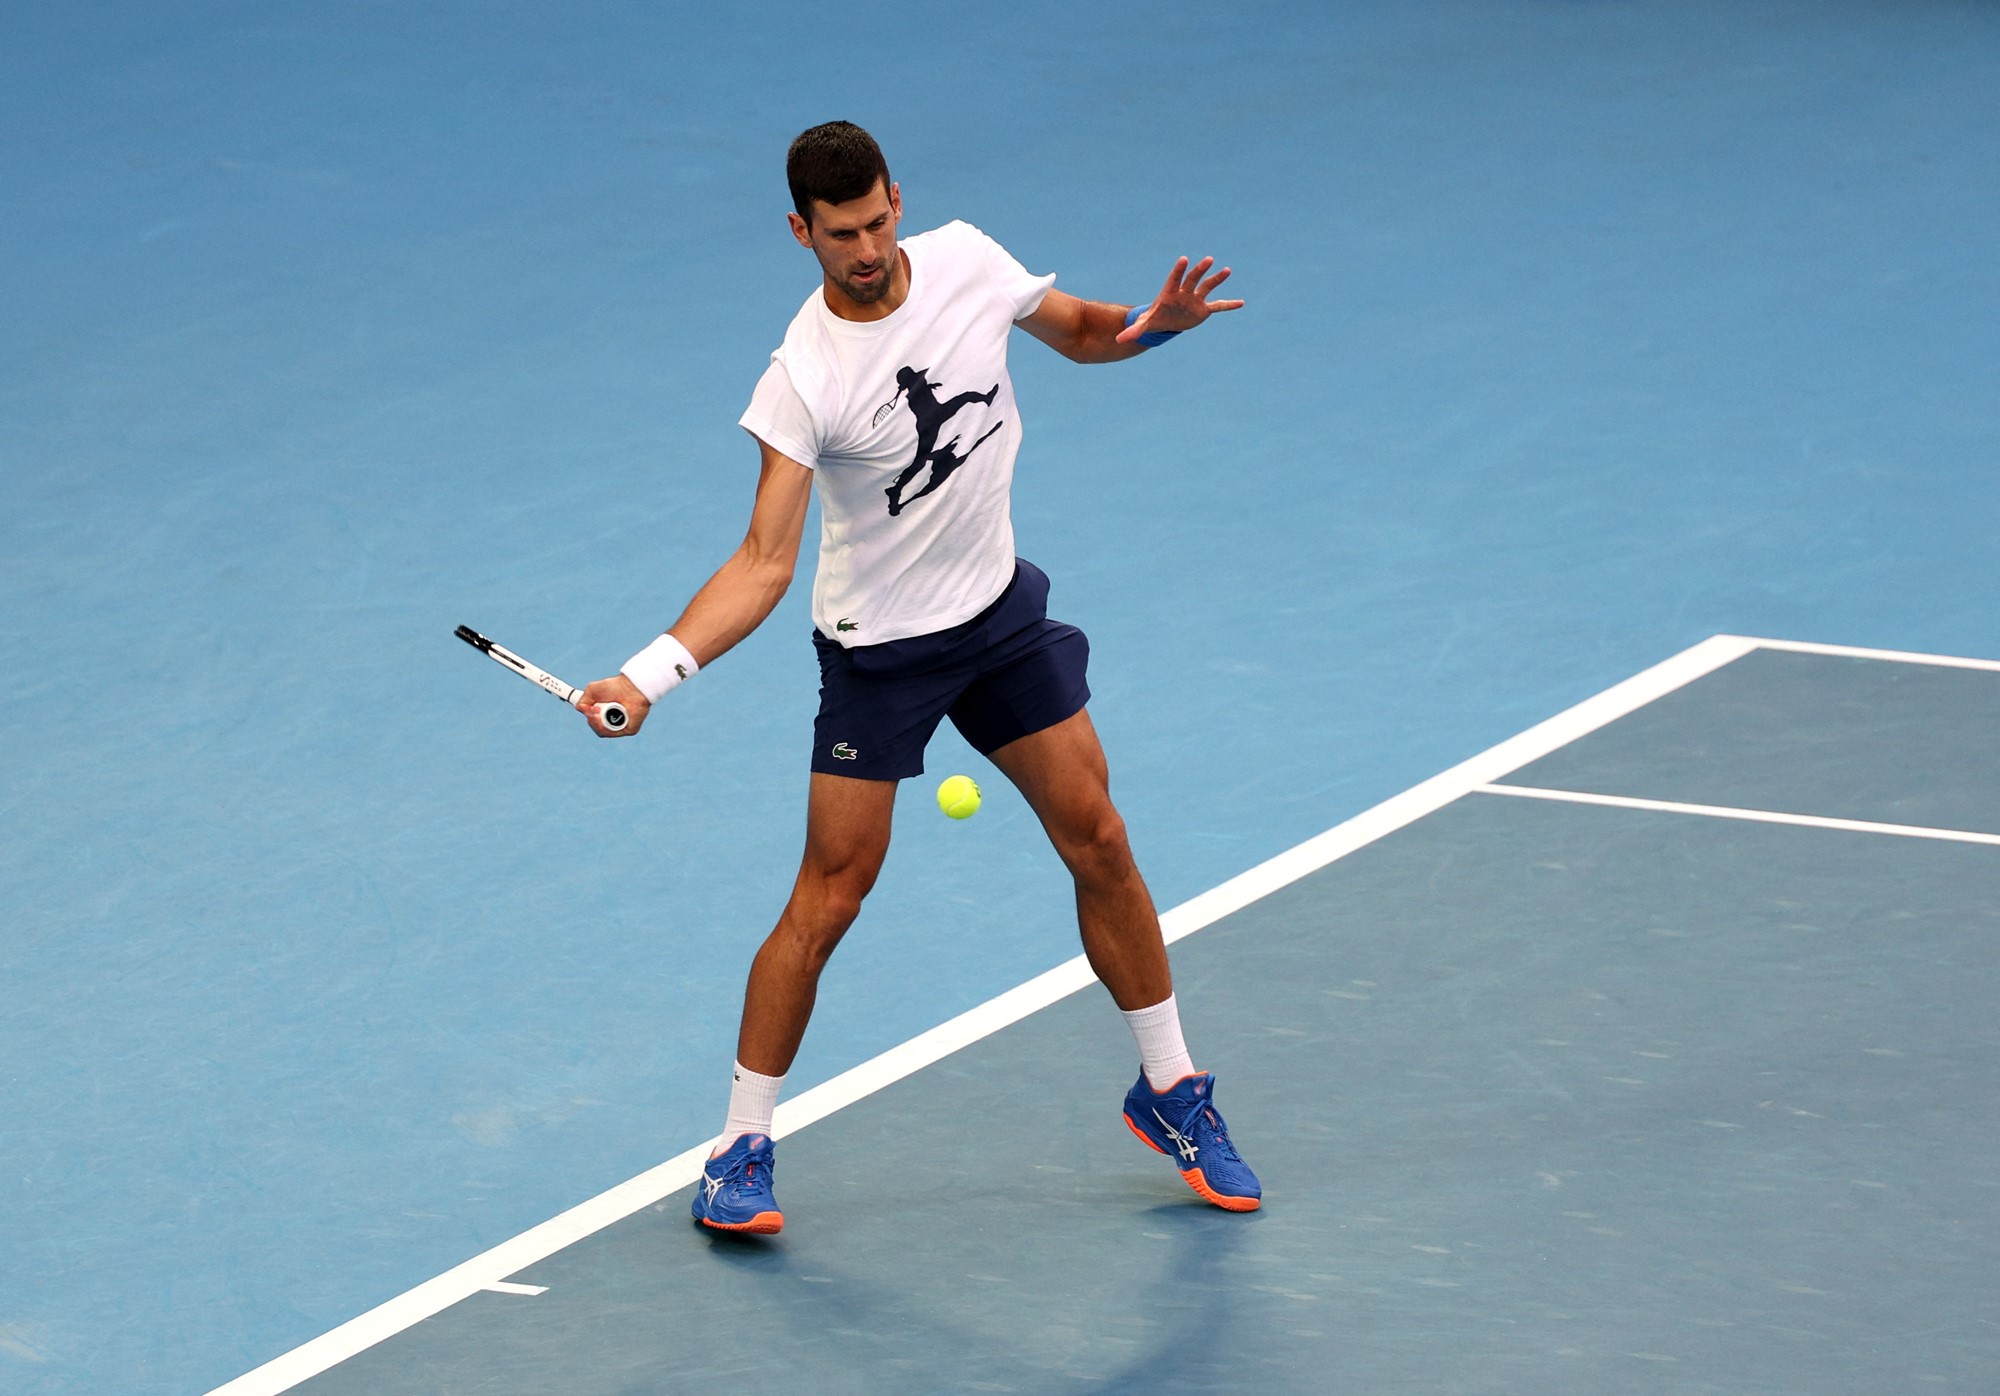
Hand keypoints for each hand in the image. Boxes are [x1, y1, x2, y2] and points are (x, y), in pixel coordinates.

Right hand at [579, 674, 649, 737]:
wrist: (630, 686)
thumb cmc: (613, 686)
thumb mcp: (591, 691)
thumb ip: (582, 701)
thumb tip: (582, 711)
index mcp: (606, 714)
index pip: (594, 723)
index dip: (590, 718)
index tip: (587, 709)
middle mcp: (614, 721)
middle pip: (597, 729)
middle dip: (592, 720)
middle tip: (593, 710)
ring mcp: (622, 726)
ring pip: (603, 732)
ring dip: (596, 723)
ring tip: (598, 711)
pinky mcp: (629, 729)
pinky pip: (614, 732)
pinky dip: (606, 726)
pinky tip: (605, 716)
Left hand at [1115, 256, 1243, 342]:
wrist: (1167, 321)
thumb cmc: (1154, 319)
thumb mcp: (1144, 325)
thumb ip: (1134, 330)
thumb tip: (1119, 340)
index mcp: (1170, 294)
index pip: (1174, 279)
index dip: (1179, 270)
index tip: (1184, 259)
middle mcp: (1184, 293)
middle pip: (1193, 279)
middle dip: (1199, 270)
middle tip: (1208, 259)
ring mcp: (1195, 299)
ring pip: (1207, 287)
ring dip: (1217, 280)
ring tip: (1227, 270)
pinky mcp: (1203, 309)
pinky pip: (1218, 306)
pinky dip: (1228, 305)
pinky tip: (1241, 303)